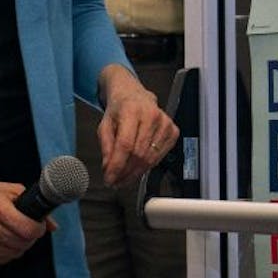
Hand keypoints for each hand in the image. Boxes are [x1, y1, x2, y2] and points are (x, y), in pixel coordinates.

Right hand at [0, 142, 49, 265]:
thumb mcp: (8, 190)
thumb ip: (32, 205)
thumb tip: (52, 226)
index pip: (28, 230)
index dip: (38, 229)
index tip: (37, 225)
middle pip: (22, 244)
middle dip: (29, 238)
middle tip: (25, 229)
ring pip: (13, 254)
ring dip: (18, 246)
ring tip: (12, 234)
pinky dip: (4, 253)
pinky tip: (0, 240)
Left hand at [97, 64, 179, 187]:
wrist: (134, 95)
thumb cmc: (119, 110)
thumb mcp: (104, 124)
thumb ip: (106, 146)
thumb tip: (109, 168)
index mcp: (131, 110)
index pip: (125, 144)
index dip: (117, 165)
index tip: (109, 179)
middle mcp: (151, 115)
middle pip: (138, 154)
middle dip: (125, 173)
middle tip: (115, 182)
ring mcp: (164, 123)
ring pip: (150, 158)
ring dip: (135, 173)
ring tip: (124, 179)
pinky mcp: (173, 131)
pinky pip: (160, 157)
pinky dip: (147, 167)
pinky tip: (137, 169)